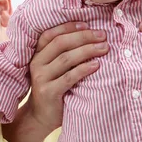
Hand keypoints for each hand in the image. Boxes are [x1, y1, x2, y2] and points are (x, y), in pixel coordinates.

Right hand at [9, 22, 108, 141]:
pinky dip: (84, 69)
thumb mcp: (54, 69)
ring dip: (87, 50)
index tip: (87, 24)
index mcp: (37, 54)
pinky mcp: (49, 92)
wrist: (40, 117)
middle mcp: (36, 64)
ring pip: (66, 58)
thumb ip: (63, 54)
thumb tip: (90, 36)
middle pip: (61, 43)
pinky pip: (69, 77)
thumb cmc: (53, 89)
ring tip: (104, 48)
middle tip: (102, 35)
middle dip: (83, 37)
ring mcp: (41, 78)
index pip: (50, 34)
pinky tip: (97, 65)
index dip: (68, 27)